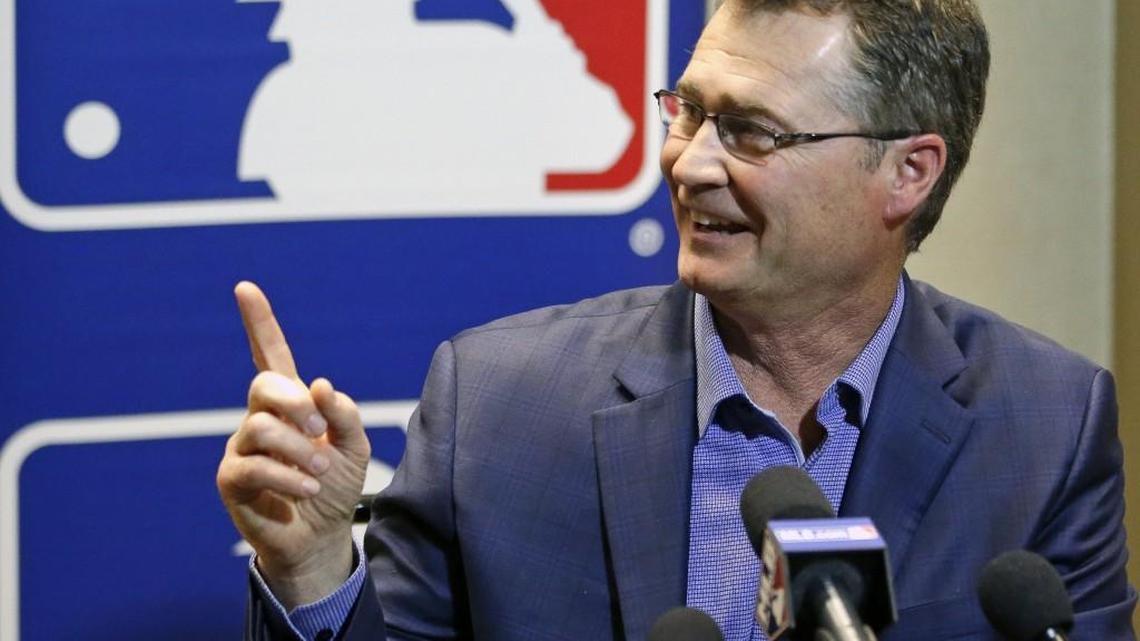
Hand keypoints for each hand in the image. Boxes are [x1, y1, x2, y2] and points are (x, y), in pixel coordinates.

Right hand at [217, 281, 370, 607]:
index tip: (245, 287)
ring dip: (298, 449)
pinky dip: (286, 477)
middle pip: (263, 385)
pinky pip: (252, 466)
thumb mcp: (355, 446)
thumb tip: (321, 385)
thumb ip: (345, 413)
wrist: (324, 536)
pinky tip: (306, 490)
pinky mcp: (232, 479)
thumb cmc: (337, 487)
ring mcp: (242, 447)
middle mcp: (260, 418)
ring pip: (259, 426)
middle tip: (321, 432)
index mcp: (291, 402)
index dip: (259, 322)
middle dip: (295, 403)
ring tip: (319, 474)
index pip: (270, 354)